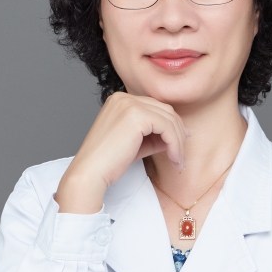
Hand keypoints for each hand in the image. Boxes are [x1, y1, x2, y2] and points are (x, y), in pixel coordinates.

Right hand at [55, 91, 188, 213]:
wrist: (90, 173)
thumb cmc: (108, 163)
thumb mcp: (135, 144)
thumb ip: (153, 136)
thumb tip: (175, 136)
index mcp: (120, 101)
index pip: (155, 108)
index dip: (171, 125)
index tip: (179, 143)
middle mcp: (124, 98)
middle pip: (164, 110)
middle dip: (178, 133)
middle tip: (181, 155)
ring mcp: (129, 104)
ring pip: (169, 119)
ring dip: (178, 141)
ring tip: (178, 161)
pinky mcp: (136, 115)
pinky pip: (167, 127)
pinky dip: (175, 144)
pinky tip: (174, 159)